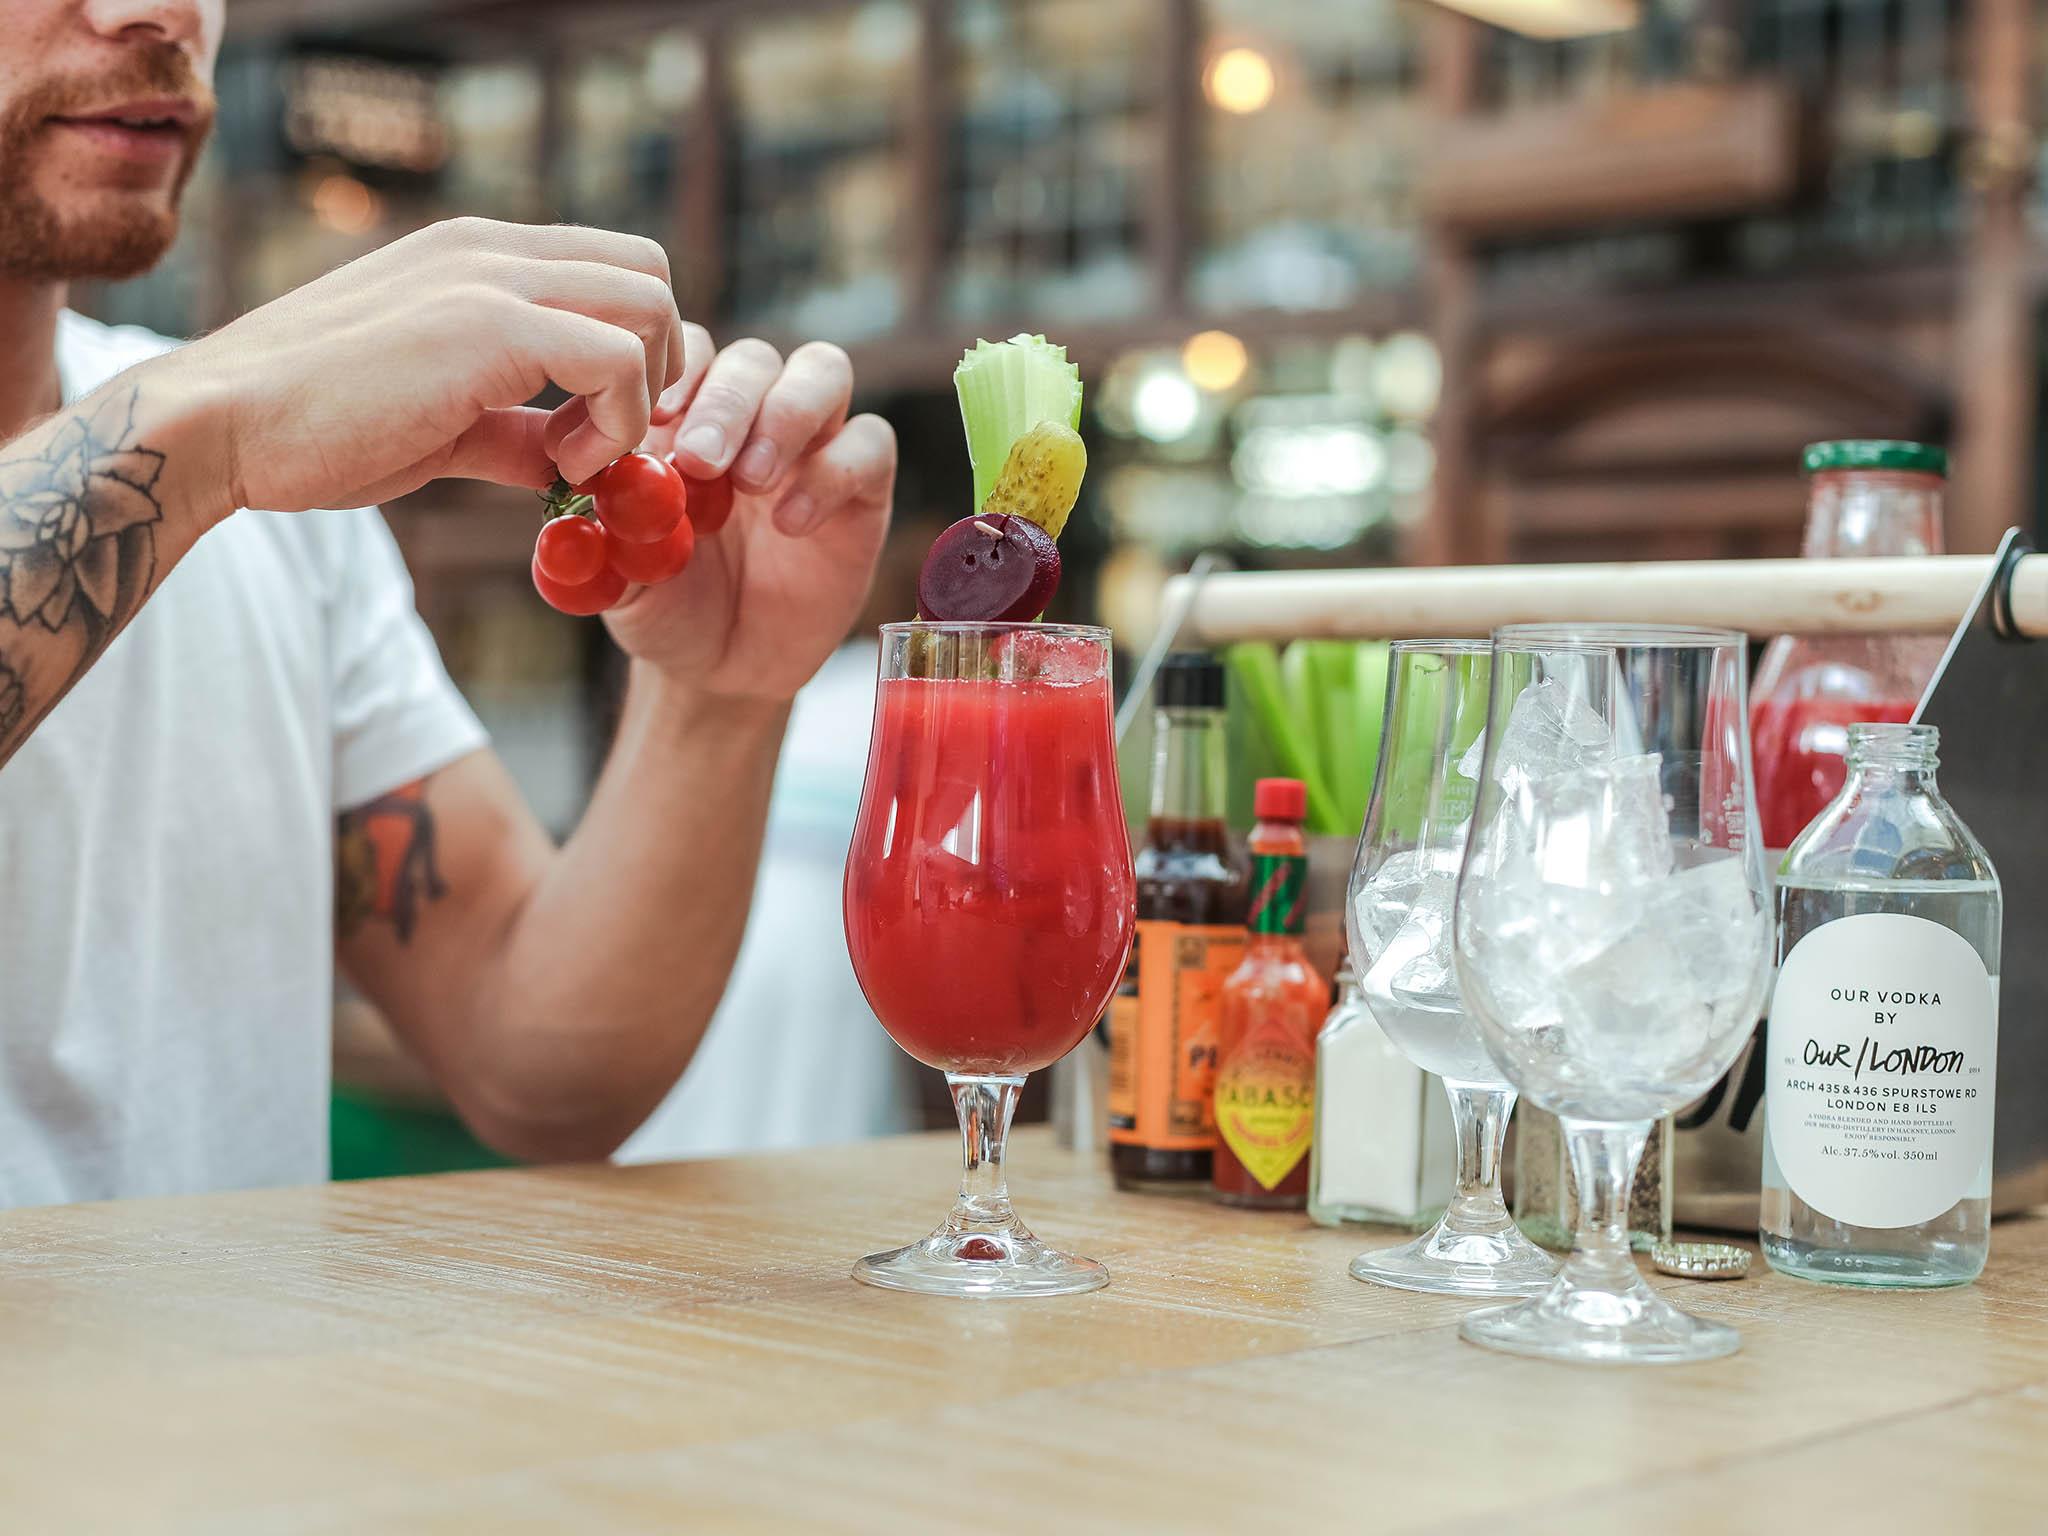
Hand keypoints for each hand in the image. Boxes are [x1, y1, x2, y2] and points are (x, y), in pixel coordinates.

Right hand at [150, 217, 684, 515]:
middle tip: (607, 438)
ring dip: (641, 397)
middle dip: (657, 366)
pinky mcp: (490, 327)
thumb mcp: (438, 422)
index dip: (634, 350)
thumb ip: (510, 430)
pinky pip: (618, 360)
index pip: (613, 267)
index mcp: (476, 256)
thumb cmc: (314, 428)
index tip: (598, 426)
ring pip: (651, 306)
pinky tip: (561, 467)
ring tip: (576, 457)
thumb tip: (561, 459)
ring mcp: (491, 279)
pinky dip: (618, 425)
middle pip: (650, 274)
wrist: (221, 426)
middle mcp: (491, 249)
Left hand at [574, 333, 895, 701]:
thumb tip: (587, 488)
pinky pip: (868, 444)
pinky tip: (790, 523)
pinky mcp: (863, 485)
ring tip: (750, 482)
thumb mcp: (620, 576)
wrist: (720, 668)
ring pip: (823, 371)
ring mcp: (813, 444)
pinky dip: (831, 473)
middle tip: (701, 460)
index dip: (675, 370)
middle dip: (727, 402)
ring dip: (786, 415)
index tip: (656, 417)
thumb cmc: (664, 606)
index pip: (688, 350)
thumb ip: (605, 533)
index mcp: (687, 416)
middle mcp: (753, 415)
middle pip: (754, 358)